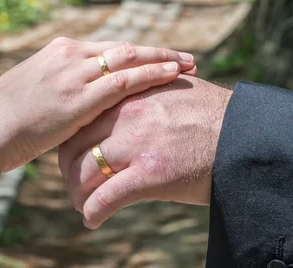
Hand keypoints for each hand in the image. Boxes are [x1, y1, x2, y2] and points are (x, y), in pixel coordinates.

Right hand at [0, 38, 196, 171]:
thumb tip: (79, 97)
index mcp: (61, 50)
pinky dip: (151, 75)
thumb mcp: (36, 90)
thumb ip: (61, 86)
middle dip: (158, 53)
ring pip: (129, 59)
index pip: (110, 47)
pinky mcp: (79, 97)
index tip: (163, 56)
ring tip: (189, 65)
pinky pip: (124, 81)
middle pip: (125, 48)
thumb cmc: (7, 116)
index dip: (140, 52)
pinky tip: (172, 75)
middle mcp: (71, 55)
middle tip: (187, 57)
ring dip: (163, 61)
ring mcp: (75, 73)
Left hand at [59, 76, 231, 228]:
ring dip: (77, 192)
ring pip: (83, 171)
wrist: (240, 134)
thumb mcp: (167, 87)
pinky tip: (92, 218)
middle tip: (73, 180)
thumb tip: (124, 95)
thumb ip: (139, 91)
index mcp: (128, 94)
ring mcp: (136, 144)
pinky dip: (93, 211)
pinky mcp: (149, 174)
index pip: (82, 114)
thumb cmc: (206, 112)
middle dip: (67, 166)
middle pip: (74, 143)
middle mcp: (125, 116)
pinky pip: (105, 197)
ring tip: (82, 202)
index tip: (70, 149)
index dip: (70, 136)